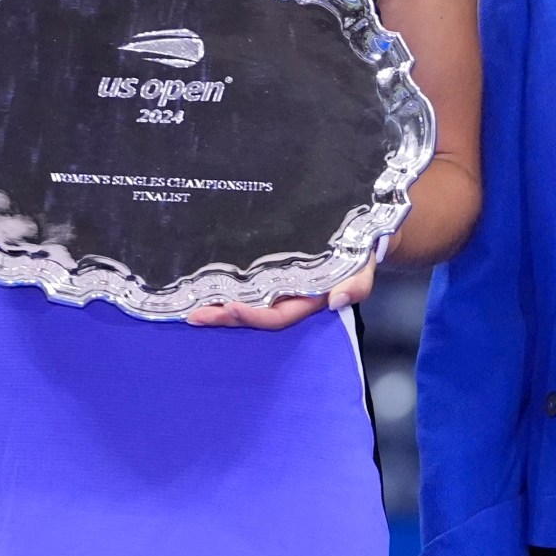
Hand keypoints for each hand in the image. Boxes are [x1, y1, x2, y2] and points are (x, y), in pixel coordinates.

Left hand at [185, 256, 373, 329]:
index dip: (253, 316)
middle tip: (195, 314)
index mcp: (308, 302)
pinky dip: (227, 291)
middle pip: (253, 315)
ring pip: (246, 304)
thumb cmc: (361, 253)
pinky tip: (206, 288)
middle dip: (225, 317)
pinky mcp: (271, 274)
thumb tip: (338, 300)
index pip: (277, 316)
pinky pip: (247, 288)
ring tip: (192, 307)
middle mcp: (289, 299)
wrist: (362, 237)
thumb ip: (358, 284)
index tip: (231, 308)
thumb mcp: (363, 267)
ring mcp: (279, 288)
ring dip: (219, 308)